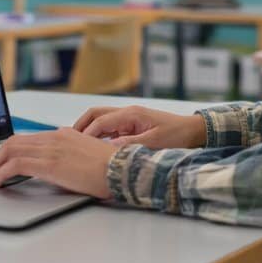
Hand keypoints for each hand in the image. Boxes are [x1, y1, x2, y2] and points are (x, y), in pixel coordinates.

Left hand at [0, 128, 116, 198]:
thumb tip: (56, 165)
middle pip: (14, 141)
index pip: (27, 137)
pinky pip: (16, 165)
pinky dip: (1, 172)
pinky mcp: (50, 163)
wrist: (123, 170)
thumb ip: (69, 155)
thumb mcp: (86, 156)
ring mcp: (52, 148)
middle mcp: (55, 137)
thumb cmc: (111, 168)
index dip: (8, 150)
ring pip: (10, 150)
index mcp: (64, 134)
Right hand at [74, 106, 206, 148]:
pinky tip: (93, 148)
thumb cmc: (178, 135)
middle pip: (96, 115)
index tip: (76, 146)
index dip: (86, 133)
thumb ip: (131, 145)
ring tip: (76, 145)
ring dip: (88, 131)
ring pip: (101, 121)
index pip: (101, 121)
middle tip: (68, 140)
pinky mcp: (132, 127)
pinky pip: (110, 129)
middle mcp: (127, 113)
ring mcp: (129, 119)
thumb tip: (109, 149)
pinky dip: (99, 136)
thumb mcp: (155, 142)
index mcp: (131, 114)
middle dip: (80, 126)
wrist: (193, 131)